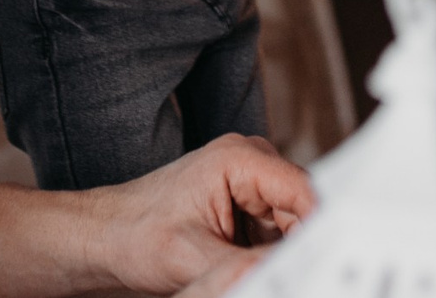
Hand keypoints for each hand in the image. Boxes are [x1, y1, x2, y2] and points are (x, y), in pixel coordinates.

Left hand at [82, 134, 312, 294]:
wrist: (105, 239)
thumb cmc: (135, 237)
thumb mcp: (196, 259)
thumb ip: (249, 265)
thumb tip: (292, 270)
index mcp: (239, 158)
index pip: (304, 191)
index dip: (321, 228)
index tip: (330, 262)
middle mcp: (252, 161)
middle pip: (304, 207)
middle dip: (304, 243)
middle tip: (297, 277)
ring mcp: (251, 181)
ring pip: (295, 221)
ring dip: (288, 251)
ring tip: (271, 274)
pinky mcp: (247, 202)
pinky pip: (279, 230)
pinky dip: (274, 253)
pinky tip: (258, 269)